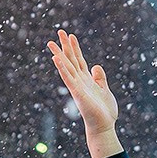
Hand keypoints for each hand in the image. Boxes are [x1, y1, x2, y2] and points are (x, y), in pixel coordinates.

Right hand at [46, 31, 122, 157]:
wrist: (104, 126)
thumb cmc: (104, 111)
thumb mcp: (105, 90)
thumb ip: (99, 78)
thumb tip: (95, 66)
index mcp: (86, 80)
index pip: (79, 60)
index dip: (75, 47)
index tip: (70, 35)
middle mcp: (80, 81)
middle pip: (71, 60)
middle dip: (65, 46)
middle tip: (59, 31)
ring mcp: (77, 86)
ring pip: (66, 67)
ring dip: (59, 54)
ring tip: (51, 43)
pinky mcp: (77, 93)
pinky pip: (68, 78)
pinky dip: (62, 68)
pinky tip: (56, 59)